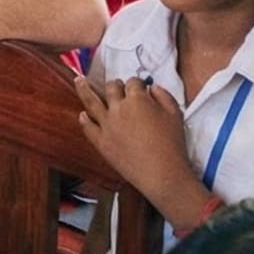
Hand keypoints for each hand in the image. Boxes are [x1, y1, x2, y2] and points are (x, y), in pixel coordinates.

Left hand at [73, 75, 194, 191]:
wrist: (161, 173)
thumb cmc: (172, 144)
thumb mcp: (175, 114)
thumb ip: (163, 96)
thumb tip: (152, 88)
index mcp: (137, 100)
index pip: (132, 83)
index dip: (137, 84)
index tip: (140, 88)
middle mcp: (118, 109)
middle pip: (111, 88)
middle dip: (115, 85)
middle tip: (116, 87)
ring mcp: (107, 125)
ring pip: (91, 102)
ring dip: (84, 88)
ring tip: (79, 80)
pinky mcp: (101, 142)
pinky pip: (88, 127)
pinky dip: (84, 119)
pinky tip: (82, 115)